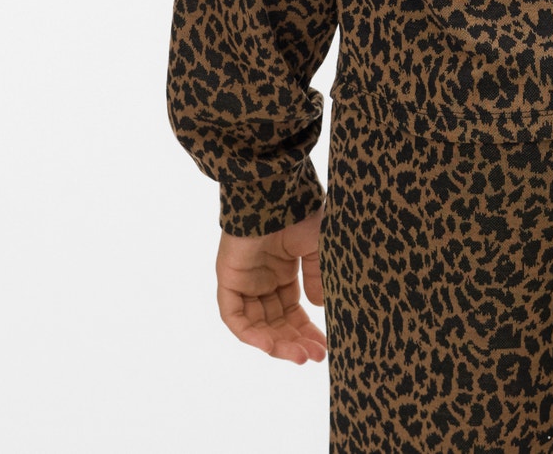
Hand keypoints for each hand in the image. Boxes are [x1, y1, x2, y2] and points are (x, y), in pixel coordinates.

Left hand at [215, 207, 327, 363]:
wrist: (276, 195)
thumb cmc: (299, 213)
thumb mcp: (317, 248)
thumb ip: (316, 278)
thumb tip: (319, 308)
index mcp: (282, 271)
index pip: (292, 312)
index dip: (306, 331)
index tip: (324, 348)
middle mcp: (262, 280)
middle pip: (275, 323)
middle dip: (294, 342)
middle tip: (315, 357)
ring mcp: (244, 281)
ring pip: (256, 325)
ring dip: (276, 344)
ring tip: (299, 356)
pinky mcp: (228, 279)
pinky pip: (235, 316)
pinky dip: (250, 334)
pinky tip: (270, 345)